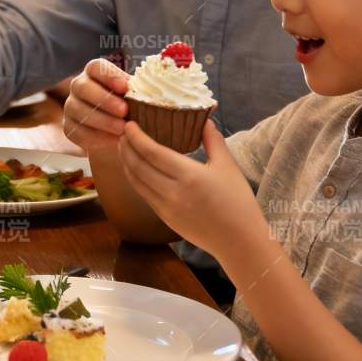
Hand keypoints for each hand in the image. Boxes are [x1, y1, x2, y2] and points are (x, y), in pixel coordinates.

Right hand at [62, 59, 131, 152]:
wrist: (118, 130)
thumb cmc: (129, 106)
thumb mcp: (134, 96)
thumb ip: (137, 91)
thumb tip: (149, 92)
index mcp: (94, 73)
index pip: (96, 67)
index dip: (109, 75)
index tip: (125, 87)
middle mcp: (79, 87)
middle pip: (82, 87)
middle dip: (104, 99)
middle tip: (124, 111)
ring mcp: (71, 107)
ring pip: (78, 110)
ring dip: (102, 120)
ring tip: (122, 129)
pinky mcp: (69, 127)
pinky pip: (77, 131)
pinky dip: (96, 136)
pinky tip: (113, 140)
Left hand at [117, 119, 264, 260]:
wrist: (239, 241)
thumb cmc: (238, 202)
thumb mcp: (228, 166)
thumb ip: (213, 140)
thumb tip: (203, 119)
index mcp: (189, 175)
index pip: (153, 152)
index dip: (136, 137)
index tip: (129, 124)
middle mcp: (172, 192)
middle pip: (138, 165)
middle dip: (126, 147)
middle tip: (122, 132)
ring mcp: (166, 207)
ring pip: (136, 181)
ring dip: (126, 163)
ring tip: (124, 148)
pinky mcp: (165, 218)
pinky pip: (143, 194)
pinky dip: (135, 179)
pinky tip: (135, 170)